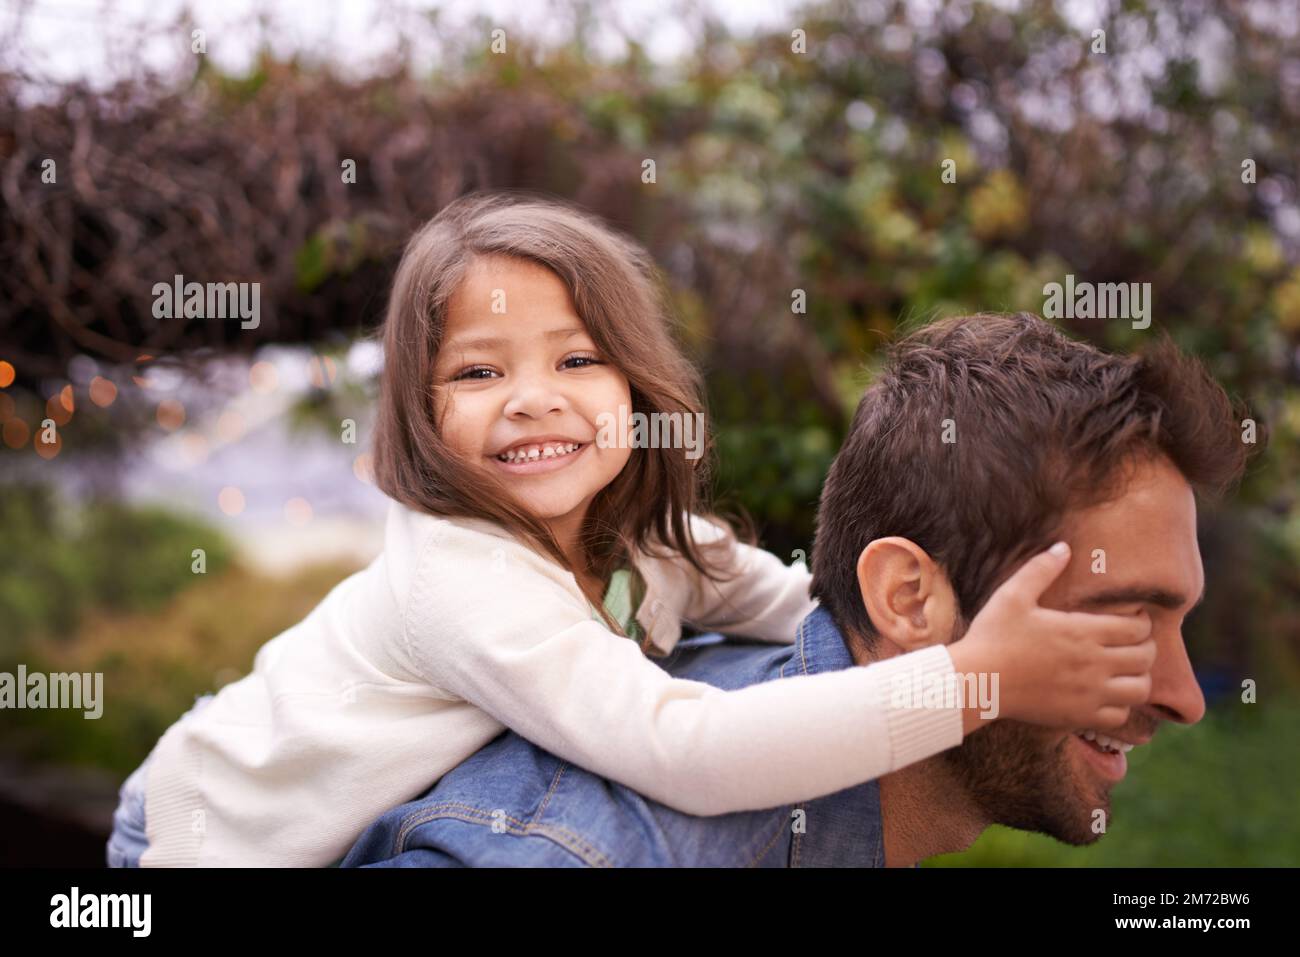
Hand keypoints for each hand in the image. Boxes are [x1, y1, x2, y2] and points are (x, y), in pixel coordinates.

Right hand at [948, 542, 1154, 732]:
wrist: (977, 681)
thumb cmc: (992, 636)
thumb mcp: (1013, 595)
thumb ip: (1041, 569)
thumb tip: (1063, 547)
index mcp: (1082, 632)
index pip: (1138, 628)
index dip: (1141, 621)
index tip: (1131, 618)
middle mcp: (1093, 664)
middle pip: (1146, 657)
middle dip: (1145, 647)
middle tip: (1132, 643)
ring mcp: (1089, 693)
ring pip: (1140, 689)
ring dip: (1137, 677)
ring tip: (1124, 670)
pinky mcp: (1079, 716)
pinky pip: (1119, 716)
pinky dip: (1119, 706)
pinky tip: (1104, 695)